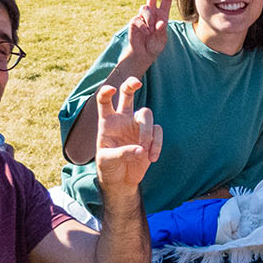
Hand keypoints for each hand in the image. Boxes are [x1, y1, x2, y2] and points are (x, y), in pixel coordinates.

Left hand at [96, 76, 163, 191]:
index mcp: (107, 121)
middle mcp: (122, 119)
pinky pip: (158, 132)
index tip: (111, 90)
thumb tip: (141, 150)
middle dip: (131, 85)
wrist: (120, 179)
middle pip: (127, 94)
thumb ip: (121, 153)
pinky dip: (156, 144)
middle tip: (136, 83)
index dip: (106, 93)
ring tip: (143, 152)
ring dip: (146, 132)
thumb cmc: (108, 167)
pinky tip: (151, 158)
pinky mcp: (151, 136)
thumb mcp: (107, 161)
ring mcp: (137, 126)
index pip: (104, 101)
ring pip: (146, 114)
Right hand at [121, 0, 175, 69]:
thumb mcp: (162, 39)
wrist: (143, 53)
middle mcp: (152, 13)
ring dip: (149, 19)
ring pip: (145, 8)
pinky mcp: (134, 21)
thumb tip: (160, 23)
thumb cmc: (154, 45)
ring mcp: (142, 17)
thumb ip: (161, 31)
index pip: (165, 2)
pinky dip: (144, 26)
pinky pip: (138, 19)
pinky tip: (146, 32)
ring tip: (151, 30)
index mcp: (161, 16)